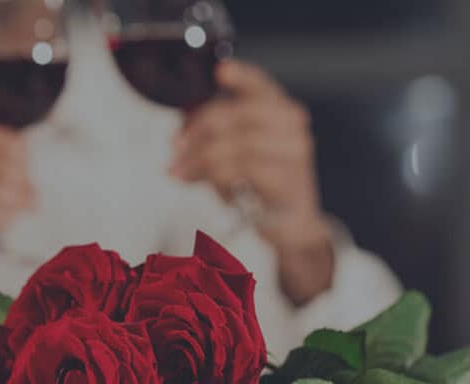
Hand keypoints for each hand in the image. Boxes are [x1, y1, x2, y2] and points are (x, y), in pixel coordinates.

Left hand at [170, 60, 333, 304]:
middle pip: (236, 115)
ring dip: (200, 159)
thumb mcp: (233, 154)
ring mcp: (294, 152)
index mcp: (279, 111)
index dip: (241, 76)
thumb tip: (179, 134)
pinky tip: (211, 186)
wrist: (290, 225)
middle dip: (197, 132)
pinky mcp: (288, 180)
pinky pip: (244, 169)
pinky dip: (218, 176)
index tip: (220, 72)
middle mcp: (291, 126)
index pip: (261, 85)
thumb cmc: (261, 186)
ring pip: (236, 144)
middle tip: (175, 150)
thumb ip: (211, 137)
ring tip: (182, 173)